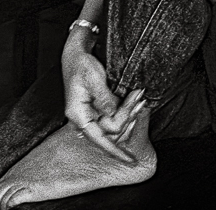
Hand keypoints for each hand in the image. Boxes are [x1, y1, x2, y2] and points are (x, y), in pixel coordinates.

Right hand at [61, 37, 141, 161]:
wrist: (75, 55)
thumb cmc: (81, 64)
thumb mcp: (93, 78)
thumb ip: (104, 98)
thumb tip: (113, 114)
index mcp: (78, 114)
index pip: (98, 139)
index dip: (115, 151)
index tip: (131, 160)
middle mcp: (83, 119)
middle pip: (111, 130)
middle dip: (128, 116)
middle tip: (140, 97)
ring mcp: (90, 116)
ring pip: (115, 125)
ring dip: (129, 112)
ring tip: (139, 95)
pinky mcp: (96, 112)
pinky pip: (113, 118)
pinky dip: (125, 110)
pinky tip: (133, 99)